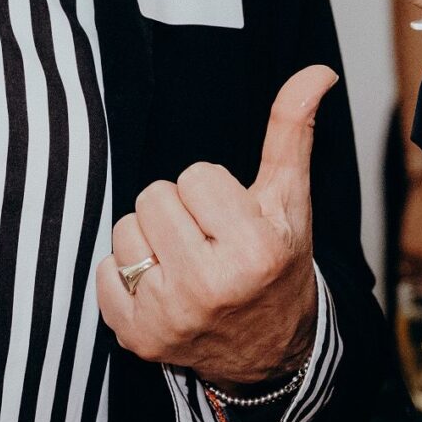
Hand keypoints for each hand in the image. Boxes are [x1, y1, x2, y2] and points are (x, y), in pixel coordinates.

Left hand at [95, 64, 335, 389]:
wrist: (270, 350)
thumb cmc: (277, 263)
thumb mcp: (290, 199)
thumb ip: (292, 131)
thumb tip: (317, 71)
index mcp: (254, 249)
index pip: (194, 176)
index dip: (211, 191)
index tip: (230, 219)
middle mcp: (210, 287)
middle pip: (152, 198)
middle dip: (177, 211)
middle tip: (205, 239)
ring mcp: (170, 317)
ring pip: (125, 233)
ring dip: (150, 241)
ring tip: (183, 261)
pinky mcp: (138, 338)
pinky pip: (103, 274)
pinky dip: (126, 278)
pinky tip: (162, 288)